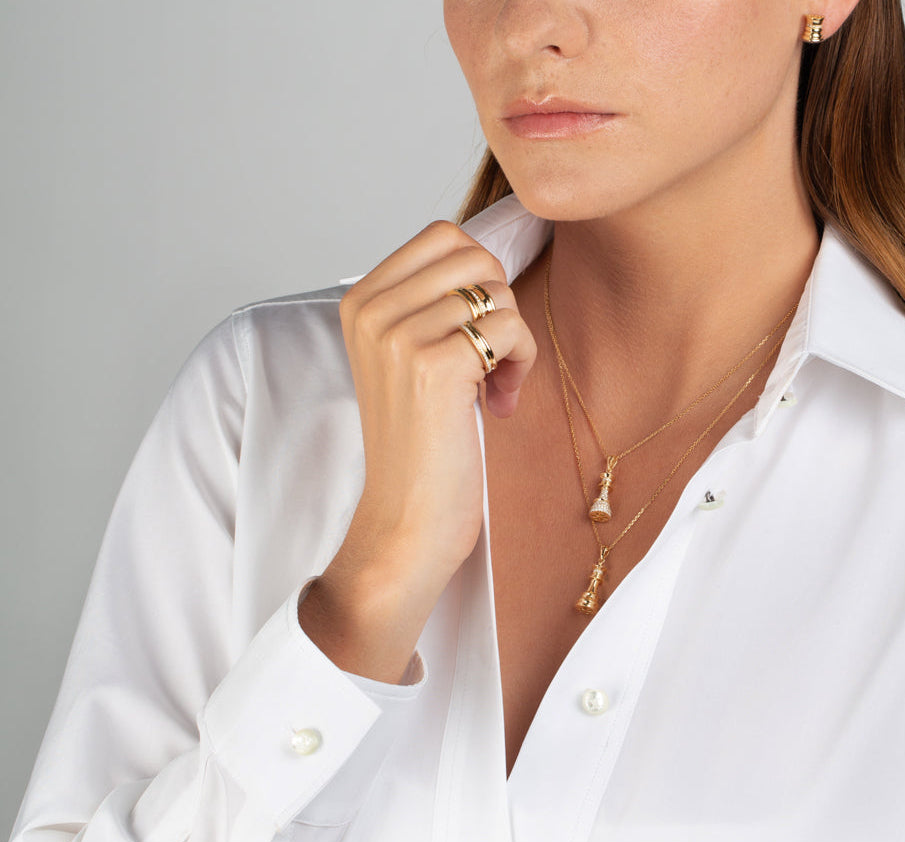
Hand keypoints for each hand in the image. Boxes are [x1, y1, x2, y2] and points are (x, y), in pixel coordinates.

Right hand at [300, 221, 538, 681]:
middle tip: (494, 360)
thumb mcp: (409, 356)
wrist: (406, 519)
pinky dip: (520, 365)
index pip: (444, 237)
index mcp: (361, 299)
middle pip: (475, 256)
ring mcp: (399, 335)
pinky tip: (501, 404)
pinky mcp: (435, 366)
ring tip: (495, 387)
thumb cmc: (421, 441)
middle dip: (500, 304)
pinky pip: (510, 328)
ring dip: (513, 342)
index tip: (474, 334)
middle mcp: (372, 309)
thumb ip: (430, 302)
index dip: (480, 280)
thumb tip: (484, 254)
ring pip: (498, 293)